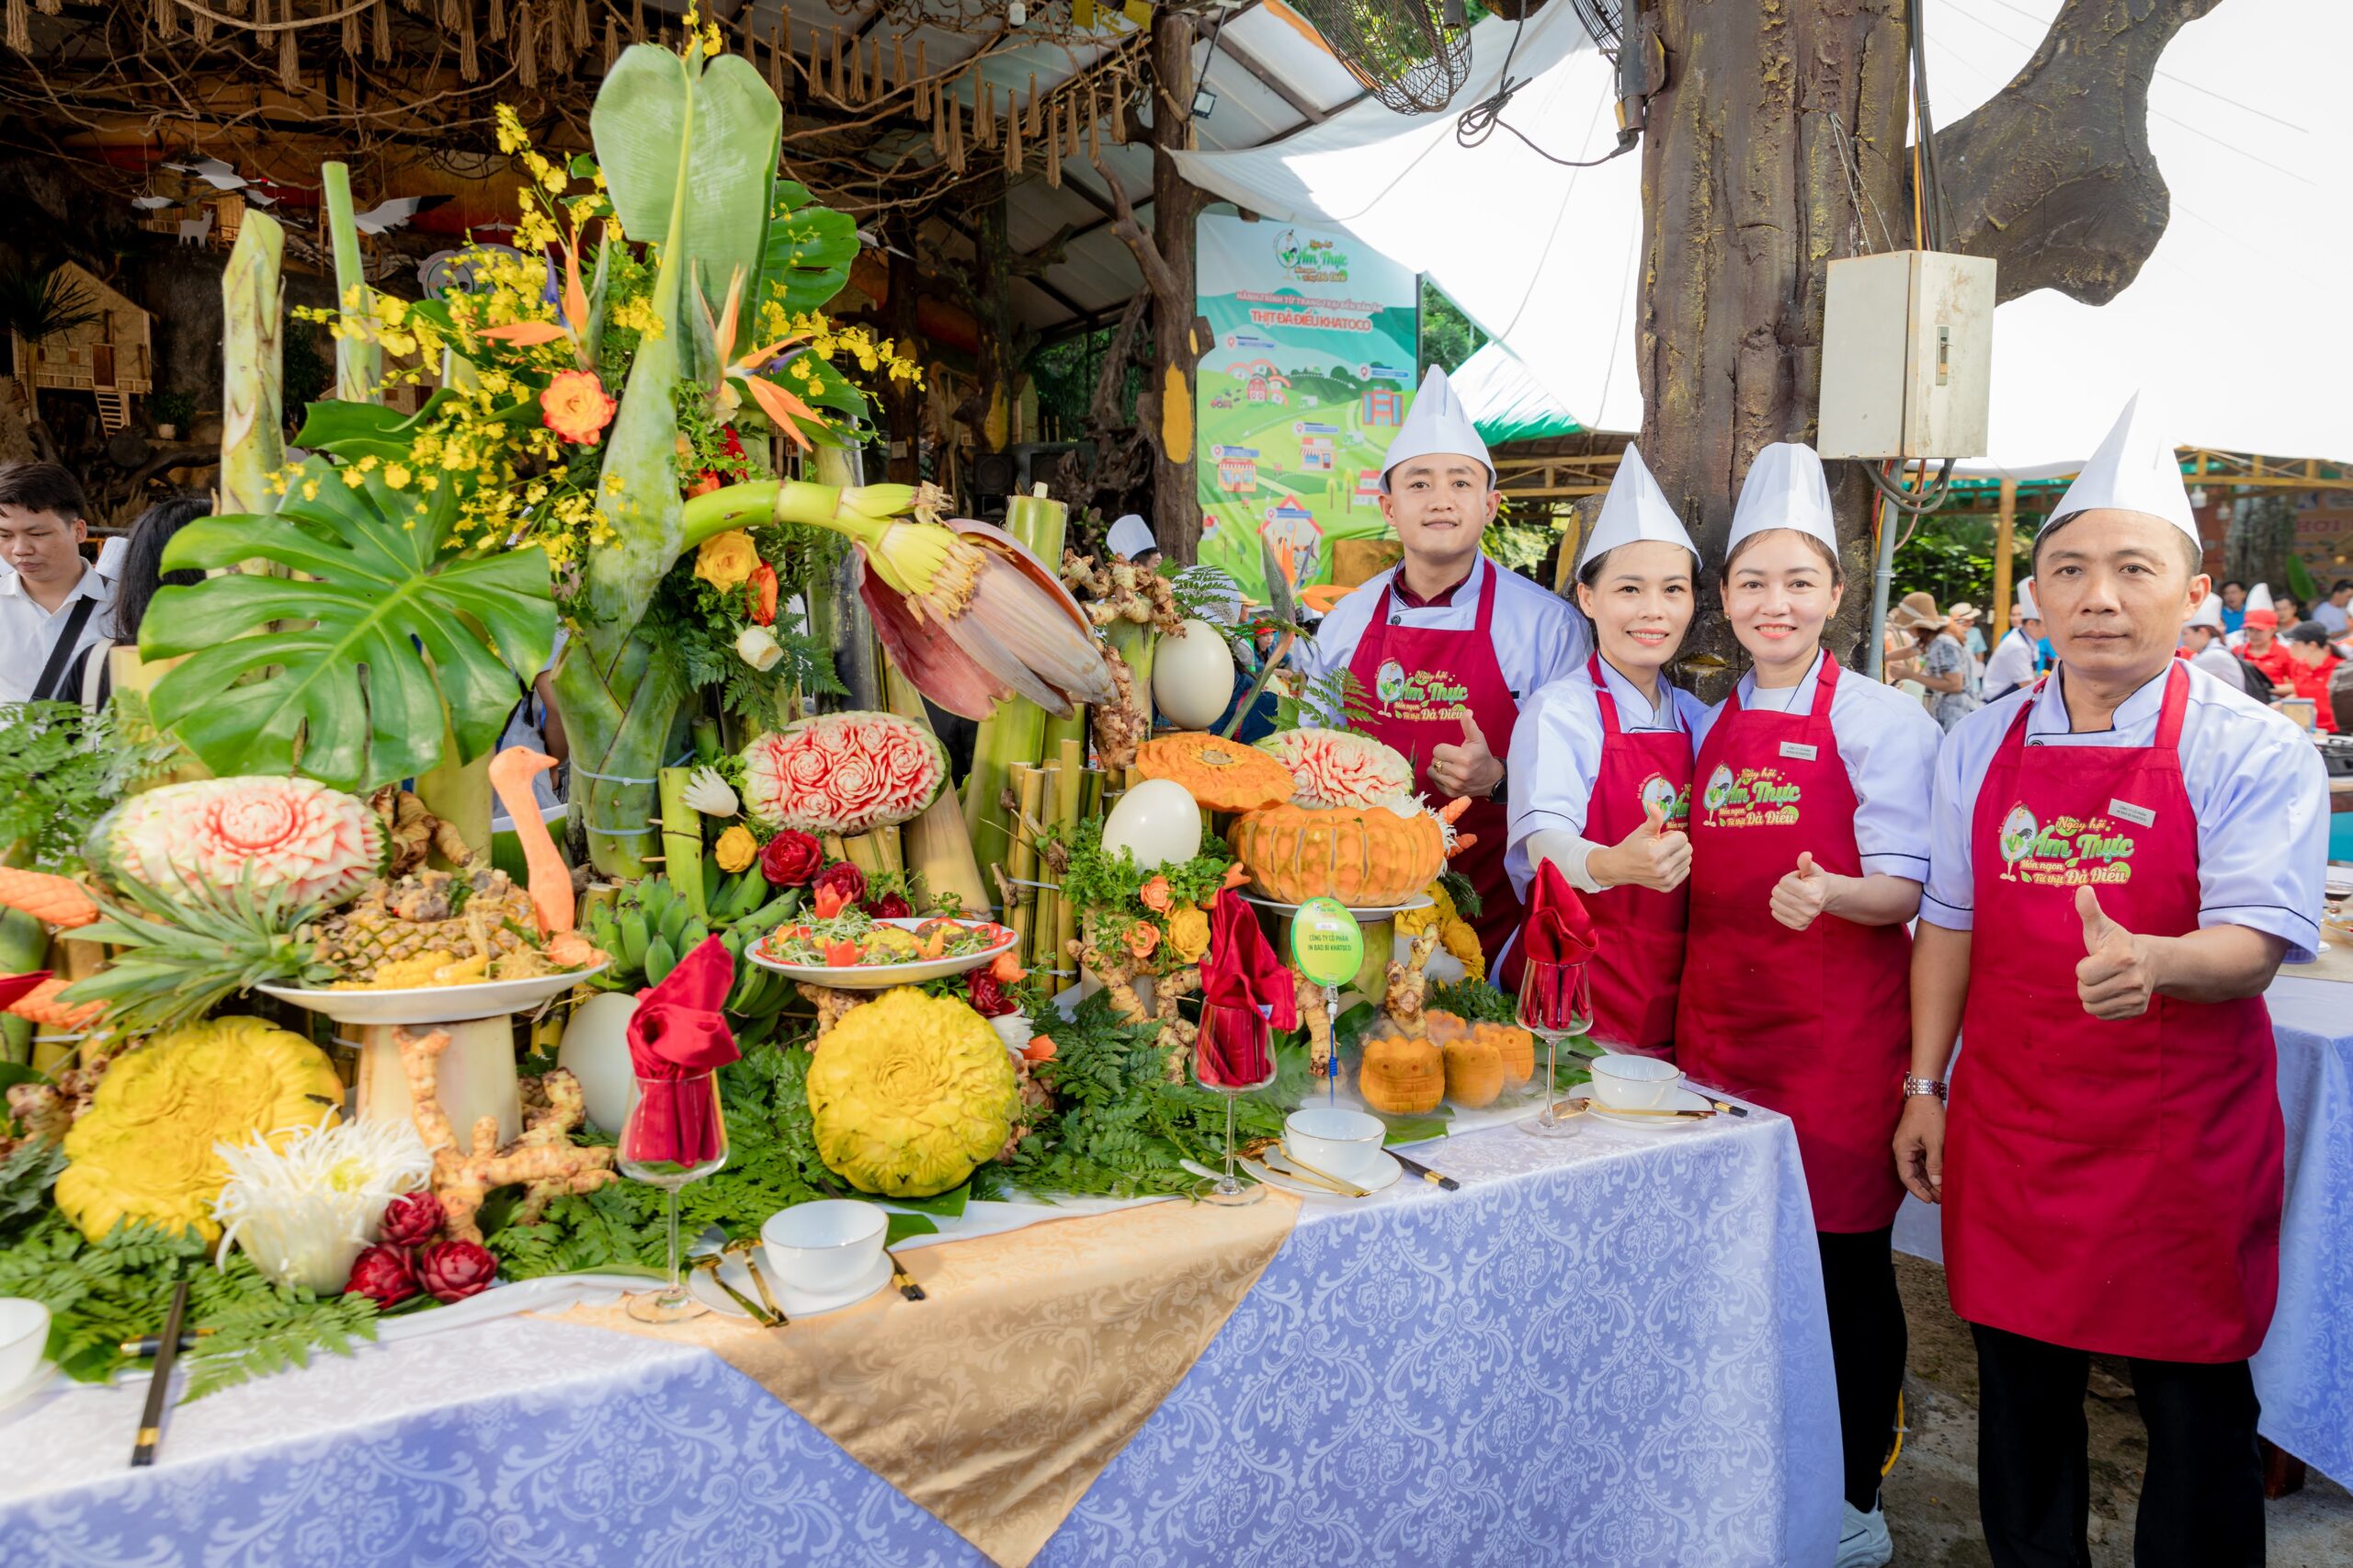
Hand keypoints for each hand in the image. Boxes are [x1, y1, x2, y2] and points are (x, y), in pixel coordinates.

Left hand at [1428, 712, 1503, 798]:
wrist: (1491, 779)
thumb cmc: (1482, 756)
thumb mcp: (1478, 739)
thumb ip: (1469, 725)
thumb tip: (1466, 711)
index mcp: (1464, 758)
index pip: (1438, 750)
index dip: (1443, 748)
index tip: (1452, 750)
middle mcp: (1459, 773)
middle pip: (1434, 761)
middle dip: (1441, 758)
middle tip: (1452, 758)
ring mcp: (1454, 785)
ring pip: (1432, 772)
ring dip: (1438, 768)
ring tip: (1449, 766)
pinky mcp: (1451, 794)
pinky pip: (1435, 782)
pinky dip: (1439, 778)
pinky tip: (1449, 776)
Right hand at [1593, 799, 1689, 891]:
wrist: (1620, 867)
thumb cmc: (1632, 847)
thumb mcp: (1642, 831)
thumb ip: (1654, 818)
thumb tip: (1653, 804)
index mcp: (1656, 853)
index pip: (1683, 838)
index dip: (1673, 835)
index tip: (1662, 838)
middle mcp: (1663, 869)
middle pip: (1688, 849)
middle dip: (1677, 844)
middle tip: (1662, 846)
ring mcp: (1665, 880)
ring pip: (1688, 860)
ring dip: (1678, 855)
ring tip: (1663, 855)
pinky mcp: (1668, 887)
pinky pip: (1685, 871)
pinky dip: (1678, 865)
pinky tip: (1665, 864)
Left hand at [1769, 851, 1832, 930]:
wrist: (1825, 897)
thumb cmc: (1816, 881)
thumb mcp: (1813, 869)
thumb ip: (1806, 863)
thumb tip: (1806, 855)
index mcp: (1812, 895)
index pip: (1784, 882)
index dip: (1789, 878)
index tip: (1798, 880)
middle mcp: (1809, 910)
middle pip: (1777, 893)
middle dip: (1782, 887)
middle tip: (1794, 888)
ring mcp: (1803, 920)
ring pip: (1774, 904)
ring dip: (1780, 897)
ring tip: (1793, 895)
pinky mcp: (1798, 926)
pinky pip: (1775, 914)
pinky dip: (1779, 907)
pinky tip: (1791, 905)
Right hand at [1893, 1092, 1945, 1202]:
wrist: (1926, 1095)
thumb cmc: (1929, 1116)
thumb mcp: (1935, 1141)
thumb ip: (1935, 1163)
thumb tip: (1937, 1183)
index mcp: (1902, 1150)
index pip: (1907, 1177)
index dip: (1918, 1190)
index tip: (1930, 1201)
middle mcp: (1903, 1150)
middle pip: (1912, 1175)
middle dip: (1926, 1188)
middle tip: (1941, 1200)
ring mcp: (1909, 1146)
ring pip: (1918, 1169)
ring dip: (1929, 1180)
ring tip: (1942, 1192)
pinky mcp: (1916, 1142)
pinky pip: (1922, 1161)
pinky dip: (1930, 1170)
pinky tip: (1940, 1177)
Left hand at [2075, 886, 2158, 1018]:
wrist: (2151, 962)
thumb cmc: (2117, 943)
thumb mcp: (2103, 926)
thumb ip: (2090, 910)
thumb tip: (2082, 889)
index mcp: (2122, 958)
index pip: (2082, 973)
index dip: (2084, 966)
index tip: (2096, 958)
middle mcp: (2133, 980)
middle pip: (2086, 993)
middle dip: (2087, 982)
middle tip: (2100, 971)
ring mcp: (2137, 997)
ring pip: (2092, 1007)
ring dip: (2092, 995)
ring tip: (2105, 981)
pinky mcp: (2136, 1010)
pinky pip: (2103, 1015)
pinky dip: (2102, 1005)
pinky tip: (2112, 992)